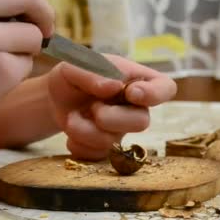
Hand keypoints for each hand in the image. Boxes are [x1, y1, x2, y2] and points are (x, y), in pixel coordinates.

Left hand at [47, 55, 176, 159]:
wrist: (54, 99)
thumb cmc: (74, 76)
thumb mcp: (77, 64)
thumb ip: (94, 71)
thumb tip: (114, 87)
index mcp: (138, 81)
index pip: (165, 87)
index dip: (155, 94)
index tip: (131, 93)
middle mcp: (135, 108)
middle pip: (142, 122)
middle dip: (112, 118)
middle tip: (93, 107)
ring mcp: (122, 130)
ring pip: (115, 142)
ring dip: (86, 130)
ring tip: (72, 117)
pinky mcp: (106, 148)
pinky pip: (98, 155)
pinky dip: (78, 145)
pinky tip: (72, 130)